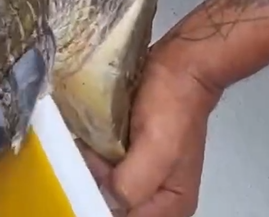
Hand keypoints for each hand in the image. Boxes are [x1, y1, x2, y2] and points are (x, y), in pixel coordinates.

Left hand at [81, 38, 221, 216]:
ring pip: (109, 182)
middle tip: (90, 151)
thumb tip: (106, 199)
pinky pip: (109, 162)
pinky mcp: (135, 149)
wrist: (181, 65)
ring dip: (92, 165)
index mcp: (172, 204)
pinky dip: (96, 152)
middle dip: (97, 181)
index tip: (91, 171)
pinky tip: (90, 136)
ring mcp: (146, 171)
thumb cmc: (172, 106)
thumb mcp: (157, 148)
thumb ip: (131, 184)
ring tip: (87, 140)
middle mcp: (159, 195)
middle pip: (117, 204)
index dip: (103, 200)